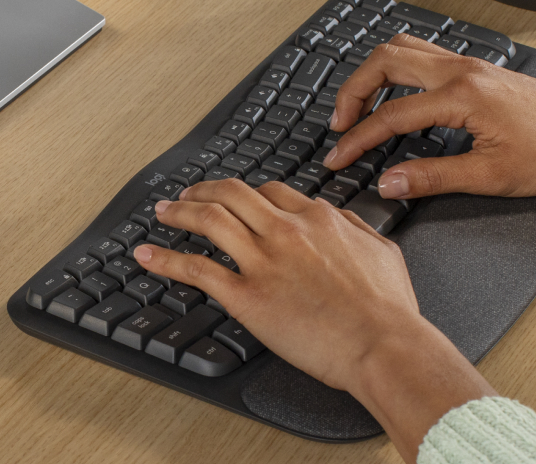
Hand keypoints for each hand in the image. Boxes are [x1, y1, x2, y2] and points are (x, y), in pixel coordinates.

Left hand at [132, 180, 494, 460]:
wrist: (383, 345)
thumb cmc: (389, 311)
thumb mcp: (384, 251)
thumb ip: (357, 229)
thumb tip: (342, 219)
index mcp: (319, 219)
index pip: (272, 192)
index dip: (246, 192)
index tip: (233, 198)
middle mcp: (287, 231)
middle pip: (232, 194)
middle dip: (204, 190)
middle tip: (187, 195)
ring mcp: (263, 261)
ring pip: (209, 219)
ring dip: (179, 212)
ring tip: (162, 212)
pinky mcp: (245, 296)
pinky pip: (195, 269)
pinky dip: (164, 259)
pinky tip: (146, 255)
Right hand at [325, 34, 535, 197]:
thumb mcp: (490, 176)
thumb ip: (432, 177)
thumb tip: (388, 182)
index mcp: (462, 97)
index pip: (391, 115)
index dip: (358, 139)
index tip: (338, 158)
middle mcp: (461, 70)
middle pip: (385, 61)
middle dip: (353, 91)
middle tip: (339, 125)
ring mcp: (469, 64)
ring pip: (402, 48)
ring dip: (372, 74)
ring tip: (358, 106)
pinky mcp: (476, 68)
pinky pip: (422, 53)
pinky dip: (396, 69)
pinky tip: (394, 94)